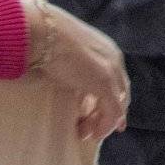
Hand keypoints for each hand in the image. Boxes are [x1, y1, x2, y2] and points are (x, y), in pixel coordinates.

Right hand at [24, 0, 128, 142]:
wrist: (43, 30)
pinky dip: (104, 126)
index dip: (114, 98)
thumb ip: (72, 64)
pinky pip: (111, 112)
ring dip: (102, 123)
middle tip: (96, 130)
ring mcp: (111, 72)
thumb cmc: (45, 36)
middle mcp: (115, 60)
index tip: (107, 115)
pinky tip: (91, 134)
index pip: (117, 79)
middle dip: (110, 114)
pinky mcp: (104, 84)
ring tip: (85, 134)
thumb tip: (62, 74)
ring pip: (117, 105)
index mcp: (107, 50)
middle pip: (121, 93)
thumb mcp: (64, 51)